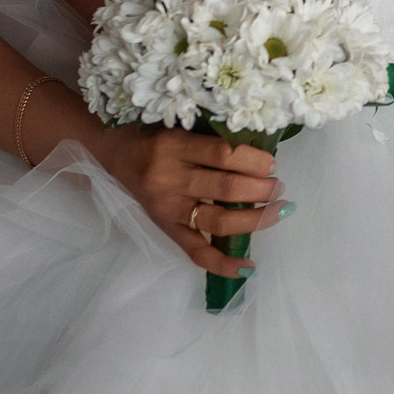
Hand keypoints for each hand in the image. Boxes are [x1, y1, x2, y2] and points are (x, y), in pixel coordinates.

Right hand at [98, 124, 284, 277]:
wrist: (115, 151)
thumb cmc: (156, 133)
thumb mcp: (182, 125)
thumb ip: (214, 138)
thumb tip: (262, 156)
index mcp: (174, 146)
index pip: (223, 155)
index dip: (255, 161)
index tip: (272, 163)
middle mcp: (169, 179)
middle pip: (226, 189)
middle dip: (262, 190)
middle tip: (278, 186)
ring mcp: (167, 208)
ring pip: (218, 221)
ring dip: (255, 219)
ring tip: (278, 210)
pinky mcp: (165, 228)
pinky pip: (194, 251)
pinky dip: (222, 263)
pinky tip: (247, 268)